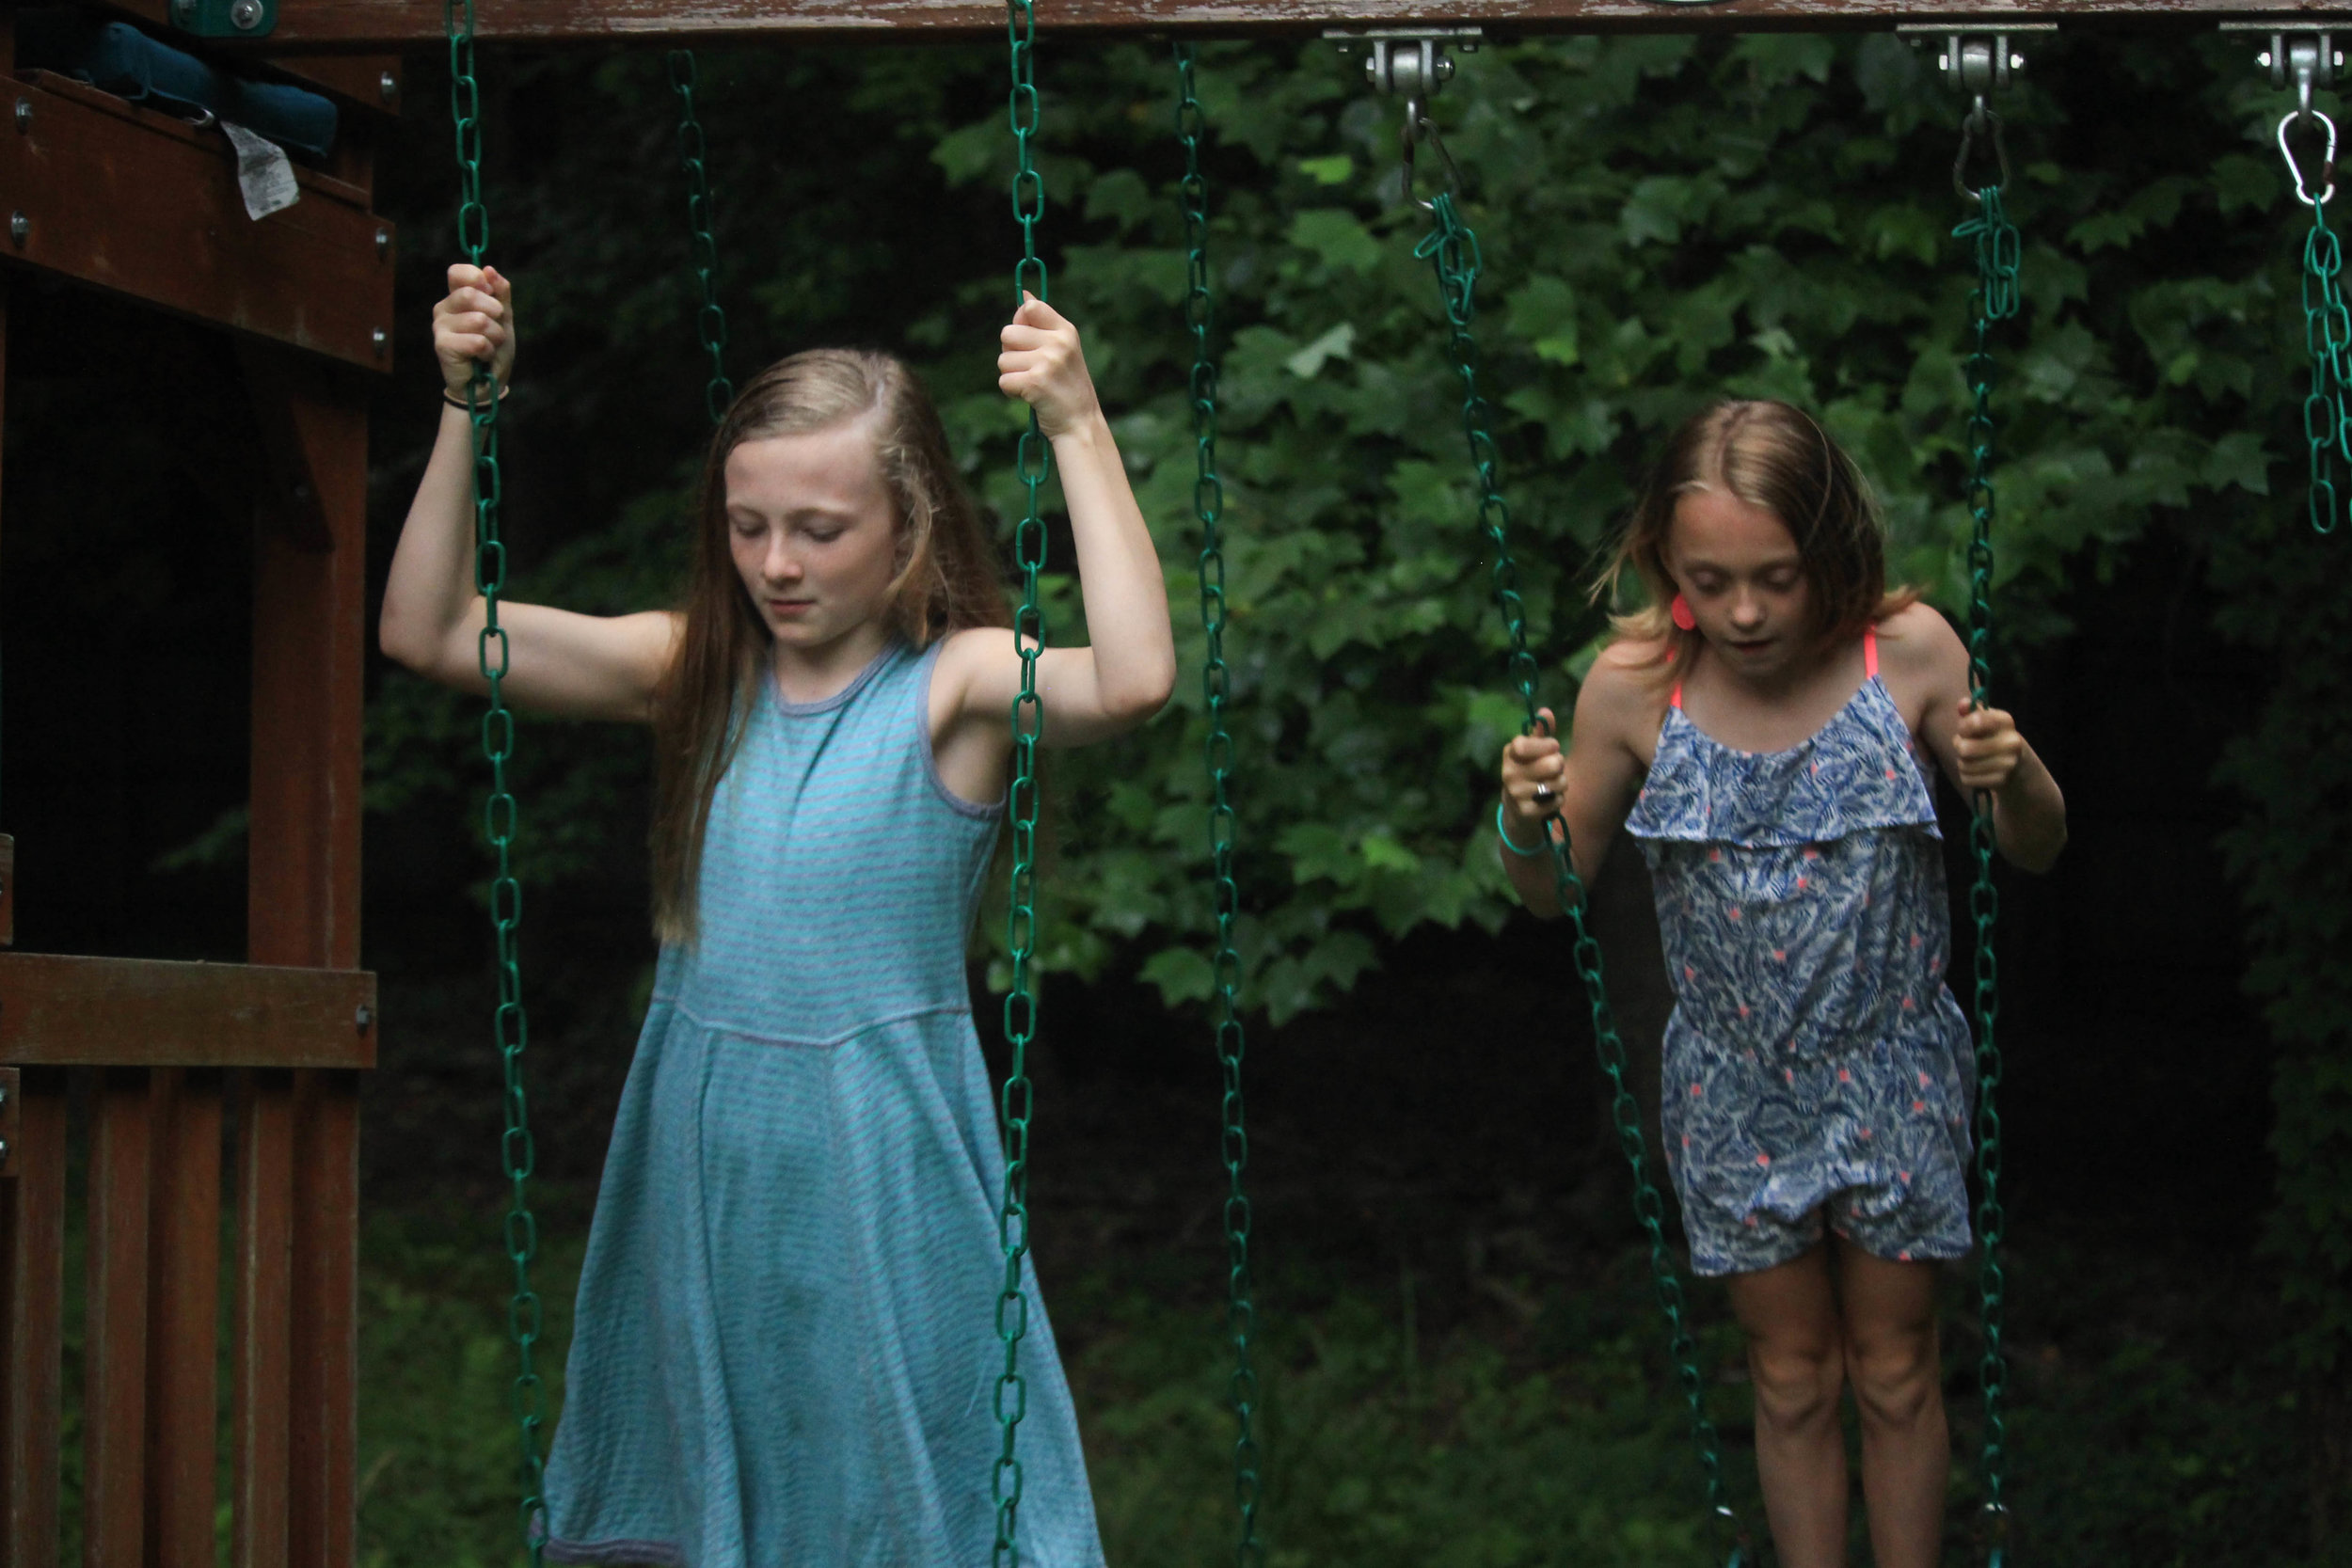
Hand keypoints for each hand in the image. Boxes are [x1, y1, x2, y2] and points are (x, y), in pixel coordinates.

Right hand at [434, 263, 514, 397]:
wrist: (488, 383)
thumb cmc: (494, 349)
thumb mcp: (504, 318)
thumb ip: (500, 293)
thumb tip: (489, 269)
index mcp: (457, 297)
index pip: (458, 272)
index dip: (478, 279)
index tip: (492, 295)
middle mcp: (444, 308)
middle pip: (470, 294)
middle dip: (495, 312)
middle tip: (497, 327)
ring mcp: (440, 326)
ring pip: (478, 320)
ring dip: (495, 336)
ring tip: (490, 347)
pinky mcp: (442, 345)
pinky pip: (476, 341)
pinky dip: (487, 351)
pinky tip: (481, 357)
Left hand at [998, 294, 1099, 438]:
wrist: (1081, 425)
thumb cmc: (1067, 388)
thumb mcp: (1064, 350)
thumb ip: (1042, 325)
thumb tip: (1024, 295)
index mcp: (1065, 331)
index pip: (1031, 308)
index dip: (1020, 323)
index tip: (1029, 342)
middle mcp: (1058, 342)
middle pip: (1008, 333)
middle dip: (1012, 354)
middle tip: (1032, 370)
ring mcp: (1047, 362)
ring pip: (1003, 360)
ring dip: (1012, 375)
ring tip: (1033, 384)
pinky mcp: (1035, 382)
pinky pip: (1004, 380)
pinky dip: (1011, 392)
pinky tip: (1029, 396)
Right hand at [1500, 707, 1569, 822]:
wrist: (1518, 809)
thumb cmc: (1531, 772)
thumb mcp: (1534, 751)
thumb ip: (1542, 732)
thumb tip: (1545, 711)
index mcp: (1511, 753)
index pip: (1526, 745)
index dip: (1547, 745)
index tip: (1553, 747)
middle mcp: (1509, 773)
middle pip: (1553, 764)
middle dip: (1560, 765)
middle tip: (1554, 768)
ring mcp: (1516, 793)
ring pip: (1559, 783)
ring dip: (1561, 783)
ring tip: (1551, 784)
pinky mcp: (1526, 812)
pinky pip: (1558, 800)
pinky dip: (1559, 799)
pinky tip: (1548, 799)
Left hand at [1953, 699, 2026, 793]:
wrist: (2015, 764)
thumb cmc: (1991, 736)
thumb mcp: (1983, 720)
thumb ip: (1971, 711)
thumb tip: (1962, 704)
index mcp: (2006, 721)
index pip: (1975, 721)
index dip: (1963, 726)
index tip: (1964, 729)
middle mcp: (2012, 742)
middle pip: (1965, 748)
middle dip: (1959, 746)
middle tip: (1965, 745)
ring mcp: (2008, 763)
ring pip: (1964, 765)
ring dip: (1962, 762)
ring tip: (1971, 758)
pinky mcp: (2001, 781)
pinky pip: (1967, 779)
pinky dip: (1966, 775)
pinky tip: (1976, 770)